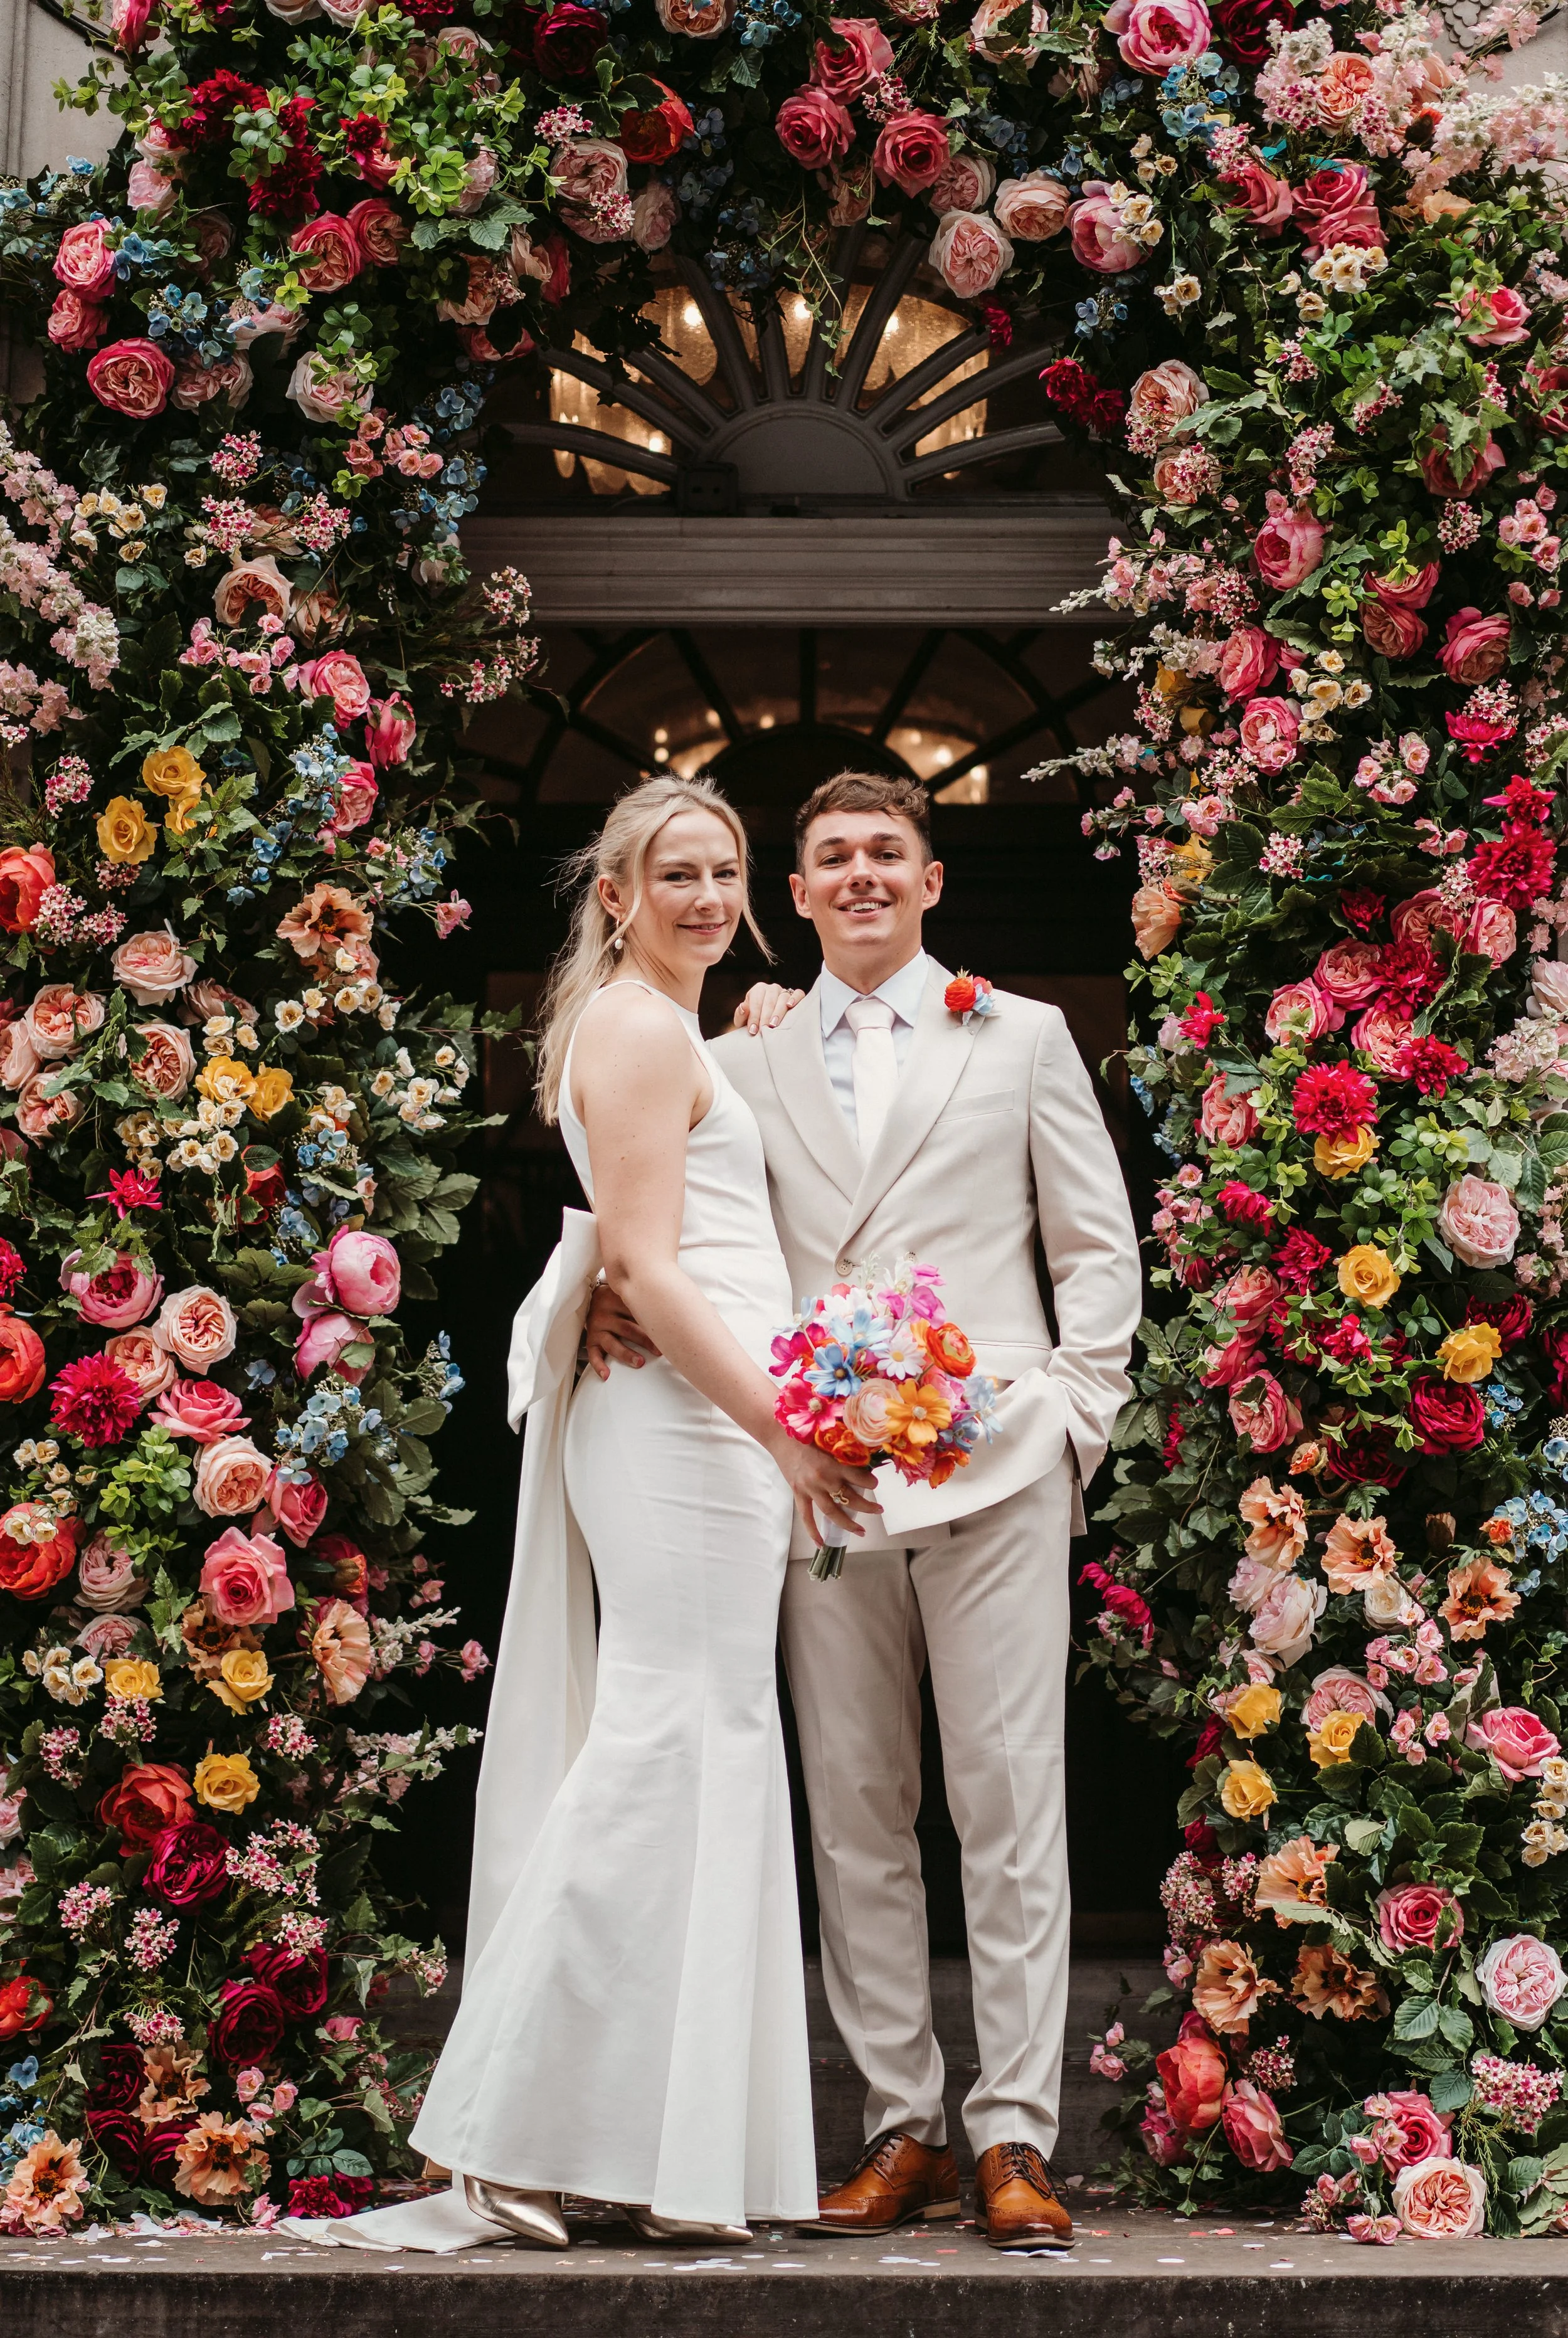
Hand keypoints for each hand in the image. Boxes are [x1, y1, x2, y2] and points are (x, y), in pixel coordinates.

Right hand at [584, 1279, 661, 1380]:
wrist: (592, 1298)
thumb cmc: (619, 1300)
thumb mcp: (628, 1295)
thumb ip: (645, 1300)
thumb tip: (675, 1313)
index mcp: (617, 1299)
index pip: (635, 1311)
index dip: (651, 1324)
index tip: (666, 1334)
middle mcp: (605, 1313)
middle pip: (626, 1328)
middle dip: (644, 1340)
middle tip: (659, 1351)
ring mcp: (597, 1327)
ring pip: (611, 1343)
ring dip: (626, 1354)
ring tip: (639, 1362)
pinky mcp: (590, 1340)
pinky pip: (593, 1354)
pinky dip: (599, 1366)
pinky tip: (606, 1375)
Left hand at [734, 982, 804, 1035]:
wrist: (766, 1025)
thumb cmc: (754, 1023)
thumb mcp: (743, 1021)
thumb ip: (740, 1014)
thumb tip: (743, 1007)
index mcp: (758, 990)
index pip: (756, 1001)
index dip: (754, 1016)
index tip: (753, 1030)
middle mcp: (772, 988)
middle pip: (769, 1000)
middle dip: (765, 1016)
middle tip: (763, 1030)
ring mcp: (784, 991)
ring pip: (783, 998)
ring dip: (778, 1012)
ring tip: (774, 1024)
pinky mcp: (796, 996)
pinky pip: (798, 994)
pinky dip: (795, 998)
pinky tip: (790, 1006)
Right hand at [772, 1434, 881, 1550]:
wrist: (780, 1436)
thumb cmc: (807, 1435)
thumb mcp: (830, 1440)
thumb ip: (845, 1452)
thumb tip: (865, 1459)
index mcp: (834, 1463)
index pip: (860, 1478)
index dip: (871, 1483)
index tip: (875, 1483)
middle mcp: (824, 1478)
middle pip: (850, 1499)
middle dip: (868, 1507)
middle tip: (879, 1510)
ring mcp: (810, 1489)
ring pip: (833, 1512)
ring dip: (848, 1524)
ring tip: (861, 1531)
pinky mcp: (798, 1494)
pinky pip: (806, 1517)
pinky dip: (813, 1532)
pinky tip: (822, 1544)